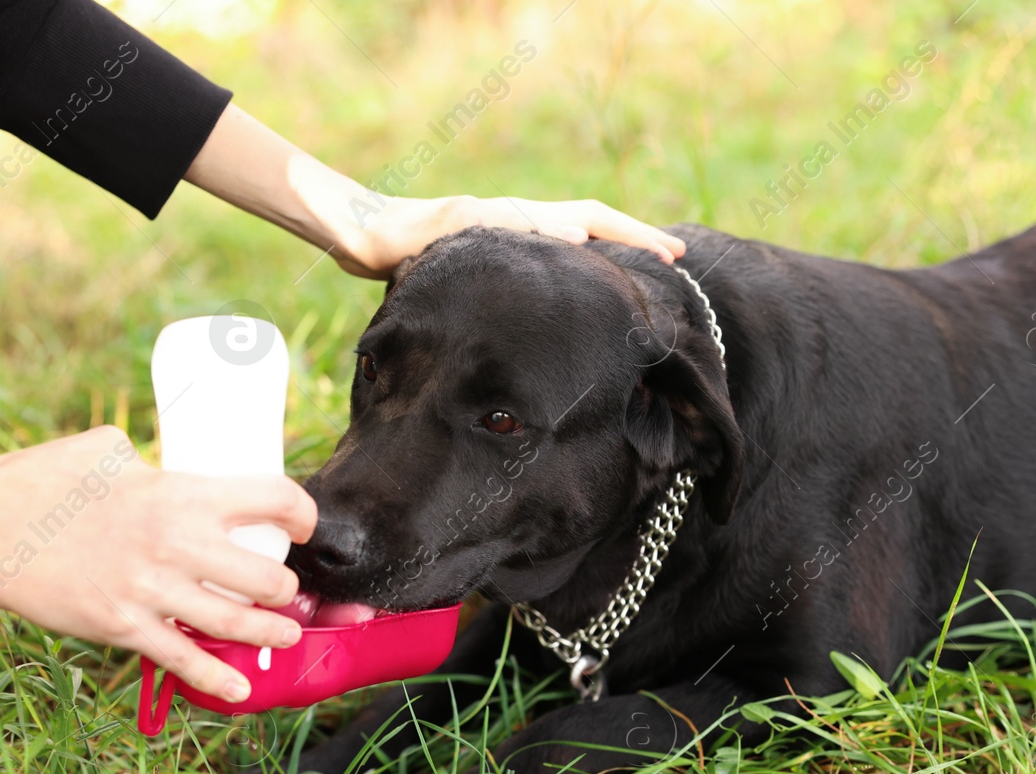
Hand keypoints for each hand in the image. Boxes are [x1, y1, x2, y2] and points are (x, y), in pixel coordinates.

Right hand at [0, 426, 316, 702]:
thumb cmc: (40, 479)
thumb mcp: (106, 449)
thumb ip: (150, 463)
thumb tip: (166, 472)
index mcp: (179, 492)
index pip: (273, 497)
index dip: (299, 513)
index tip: (300, 525)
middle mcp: (176, 543)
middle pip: (267, 576)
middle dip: (285, 587)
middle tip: (284, 589)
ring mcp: (152, 590)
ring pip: (237, 623)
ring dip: (271, 633)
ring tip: (284, 634)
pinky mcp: (123, 626)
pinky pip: (183, 660)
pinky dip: (217, 679)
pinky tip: (239, 689)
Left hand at [183, 104, 684, 280]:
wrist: (356, 230)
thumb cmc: (373, 239)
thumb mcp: (394, 242)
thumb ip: (413, 240)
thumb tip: (478, 243)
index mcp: (500, 220)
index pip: (571, 222)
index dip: (614, 237)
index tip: (657, 255)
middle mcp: (514, 221)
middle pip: (589, 221)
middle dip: (634, 239)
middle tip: (678, 259)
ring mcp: (512, 234)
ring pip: (580, 234)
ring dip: (620, 249)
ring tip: (660, 273)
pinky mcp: (503, 250)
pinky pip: (560, 252)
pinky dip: (590, 262)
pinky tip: (604, 291)